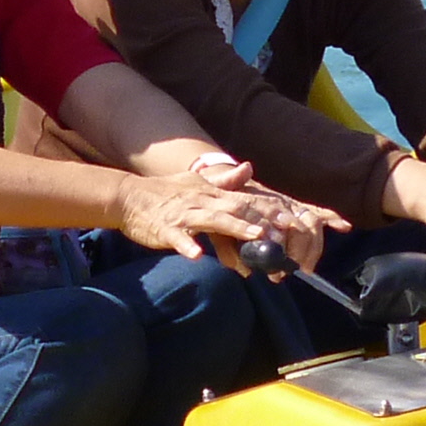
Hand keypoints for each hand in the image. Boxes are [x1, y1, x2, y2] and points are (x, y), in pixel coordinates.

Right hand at [111, 174, 339, 272]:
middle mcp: (205, 202)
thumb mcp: (199, 185)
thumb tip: (249, 169)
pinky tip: (198, 256)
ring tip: (255, 236)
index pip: (249, 202)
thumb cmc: (167, 194)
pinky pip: (179, 239)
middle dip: (263, 220)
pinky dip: (188, 247)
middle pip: (238, 210)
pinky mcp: (167, 229)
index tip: (296, 222)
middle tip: (286, 231)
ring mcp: (186, 216)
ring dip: (234, 228)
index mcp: (214, 196)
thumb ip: (226, 181)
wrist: (130, 198)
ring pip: (213, 221)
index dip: (272, 212)